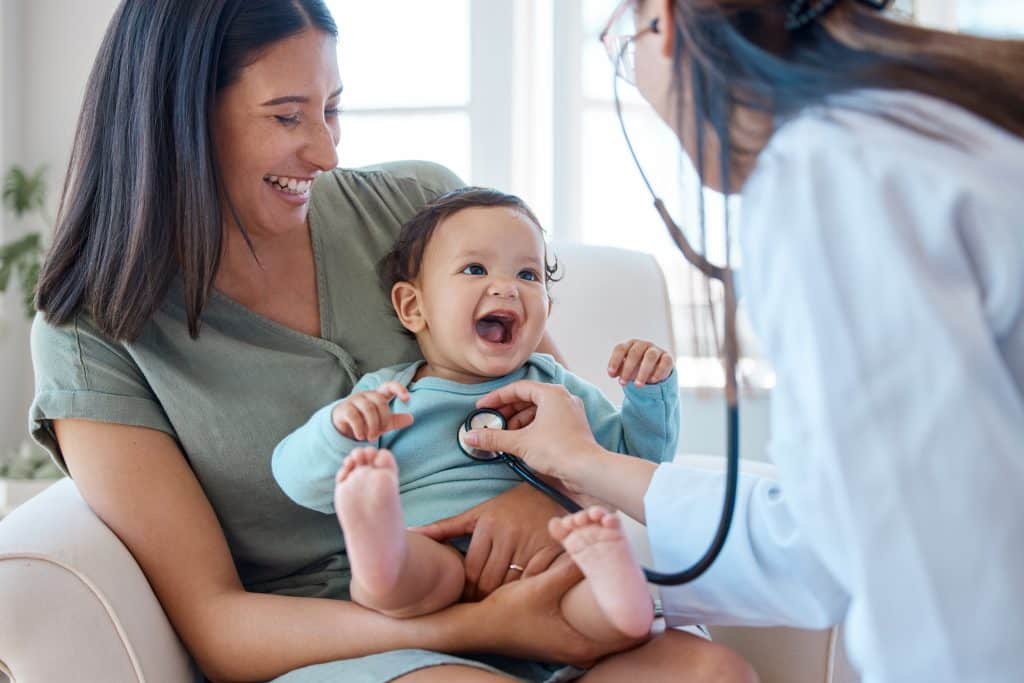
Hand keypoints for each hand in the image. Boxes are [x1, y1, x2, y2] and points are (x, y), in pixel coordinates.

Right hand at [331, 381, 413, 440]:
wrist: (344, 427)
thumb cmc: (366, 422)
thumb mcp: (383, 423)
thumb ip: (396, 420)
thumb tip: (411, 419)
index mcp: (378, 395)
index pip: (389, 386)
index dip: (399, 389)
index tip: (407, 399)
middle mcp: (367, 395)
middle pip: (380, 402)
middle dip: (383, 419)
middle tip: (380, 434)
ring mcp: (354, 400)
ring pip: (368, 409)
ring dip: (372, 426)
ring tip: (371, 438)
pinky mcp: (344, 408)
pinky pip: (354, 416)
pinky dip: (359, 428)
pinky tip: (361, 437)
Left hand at [412, 483, 566, 599]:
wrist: (555, 489)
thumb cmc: (511, 506)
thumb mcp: (478, 513)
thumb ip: (446, 527)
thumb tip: (412, 534)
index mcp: (488, 524)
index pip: (470, 572)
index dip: (465, 591)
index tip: (465, 599)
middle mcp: (509, 533)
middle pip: (489, 582)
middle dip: (482, 599)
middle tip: (480, 608)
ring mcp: (532, 542)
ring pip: (511, 586)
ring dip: (503, 599)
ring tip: (499, 604)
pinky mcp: (553, 550)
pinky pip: (534, 583)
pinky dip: (527, 592)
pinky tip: (523, 595)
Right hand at [464, 381, 602, 485]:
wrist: (588, 470)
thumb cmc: (558, 450)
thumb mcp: (520, 442)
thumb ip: (494, 438)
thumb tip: (470, 436)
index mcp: (551, 393)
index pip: (518, 388)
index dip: (497, 398)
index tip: (482, 407)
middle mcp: (563, 398)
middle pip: (528, 398)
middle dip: (507, 411)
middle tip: (491, 423)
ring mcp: (570, 413)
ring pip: (538, 411)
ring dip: (518, 421)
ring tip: (505, 435)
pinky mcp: (573, 428)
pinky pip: (547, 421)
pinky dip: (531, 428)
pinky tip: (521, 441)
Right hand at [470, 556, 643, 664]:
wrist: (478, 628)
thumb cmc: (507, 614)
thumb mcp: (540, 587)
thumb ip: (568, 569)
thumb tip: (591, 546)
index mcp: (582, 645)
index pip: (629, 636)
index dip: (642, 615)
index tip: (647, 593)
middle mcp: (580, 651)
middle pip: (620, 633)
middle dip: (628, 607)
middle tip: (636, 582)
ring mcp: (571, 647)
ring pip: (606, 629)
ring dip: (613, 608)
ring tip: (621, 583)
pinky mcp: (563, 639)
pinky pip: (591, 626)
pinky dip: (597, 610)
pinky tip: (596, 591)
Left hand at [607, 339, 673, 386]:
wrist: (656, 371)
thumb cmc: (637, 368)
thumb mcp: (626, 369)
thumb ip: (619, 370)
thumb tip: (612, 373)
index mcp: (630, 345)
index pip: (620, 349)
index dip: (615, 361)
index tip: (611, 374)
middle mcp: (643, 345)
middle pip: (634, 353)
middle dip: (627, 368)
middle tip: (622, 383)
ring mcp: (656, 350)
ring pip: (650, 356)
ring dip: (643, 371)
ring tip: (637, 385)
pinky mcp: (668, 357)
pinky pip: (665, 362)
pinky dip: (658, 372)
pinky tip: (652, 381)